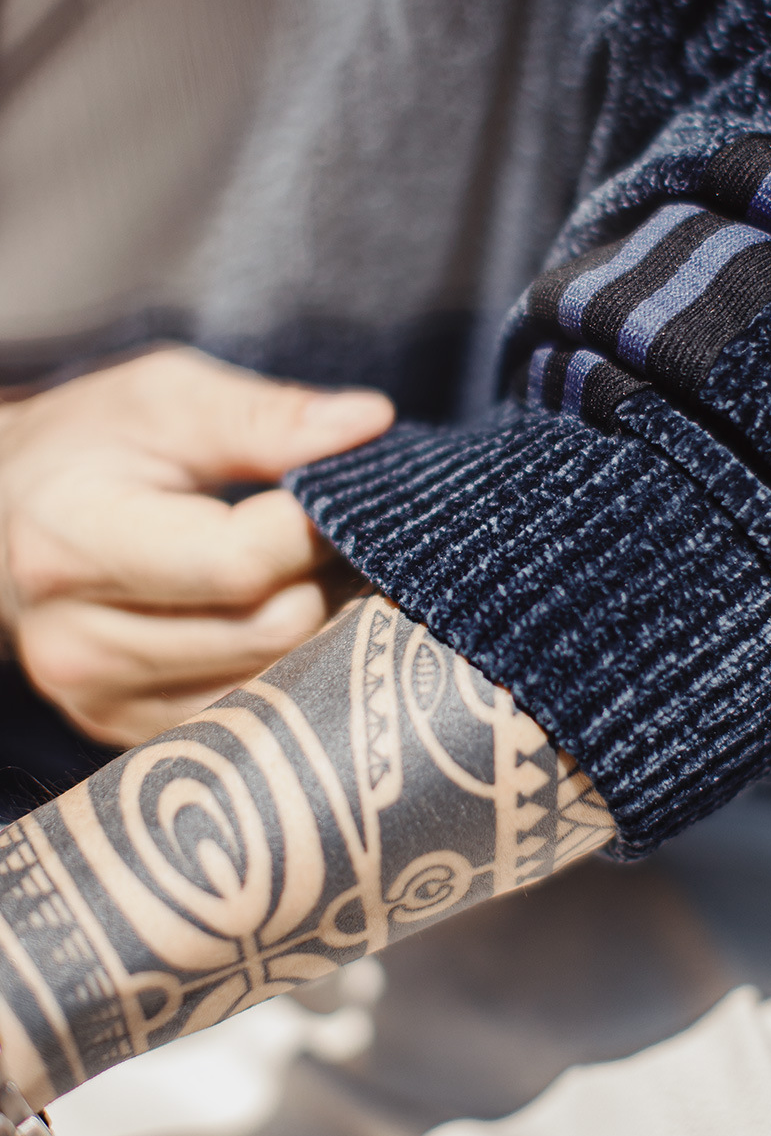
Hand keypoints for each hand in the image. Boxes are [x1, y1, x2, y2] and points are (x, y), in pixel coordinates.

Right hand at [0, 346, 393, 745]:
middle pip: (271, 630)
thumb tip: (369, 423)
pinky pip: (258, 713)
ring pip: (278, 680)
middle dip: (322, 572)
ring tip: (301, 564)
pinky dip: (288, 662)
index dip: (311, 525)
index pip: (240, 563)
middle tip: (327, 527)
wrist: (1, 521)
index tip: (332, 489)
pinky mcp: (132, 737)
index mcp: (70, 544)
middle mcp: (78, 645)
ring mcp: (102, 704)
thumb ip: (263, 415)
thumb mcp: (162, 398)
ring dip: (318, 621)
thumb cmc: (87, 447)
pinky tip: (274, 610)